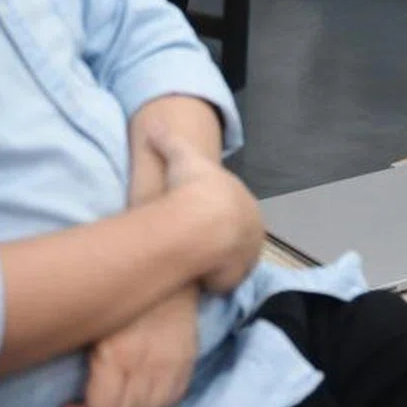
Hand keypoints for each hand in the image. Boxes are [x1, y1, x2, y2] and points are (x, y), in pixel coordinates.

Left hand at [62, 287, 198, 406]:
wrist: (169, 267)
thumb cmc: (121, 290)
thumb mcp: (94, 320)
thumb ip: (87, 358)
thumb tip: (68, 388)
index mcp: (118, 355)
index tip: (71, 406)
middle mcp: (147, 367)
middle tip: (95, 402)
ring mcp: (171, 367)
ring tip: (120, 397)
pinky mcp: (188, 363)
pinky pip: (172, 402)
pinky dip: (156, 405)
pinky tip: (143, 391)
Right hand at [153, 131, 263, 295]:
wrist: (202, 223)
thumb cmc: (196, 186)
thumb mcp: (182, 156)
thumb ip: (168, 141)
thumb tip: (154, 125)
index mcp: (246, 202)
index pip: (233, 210)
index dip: (214, 213)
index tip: (195, 215)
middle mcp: (253, 230)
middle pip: (235, 237)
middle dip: (217, 239)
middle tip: (191, 241)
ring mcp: (245, 257)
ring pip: (230, 261)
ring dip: (215, 262)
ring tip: (190, 260)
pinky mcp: (234, 278)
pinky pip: (221, 282)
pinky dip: (209, 280)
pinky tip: (192, 277)